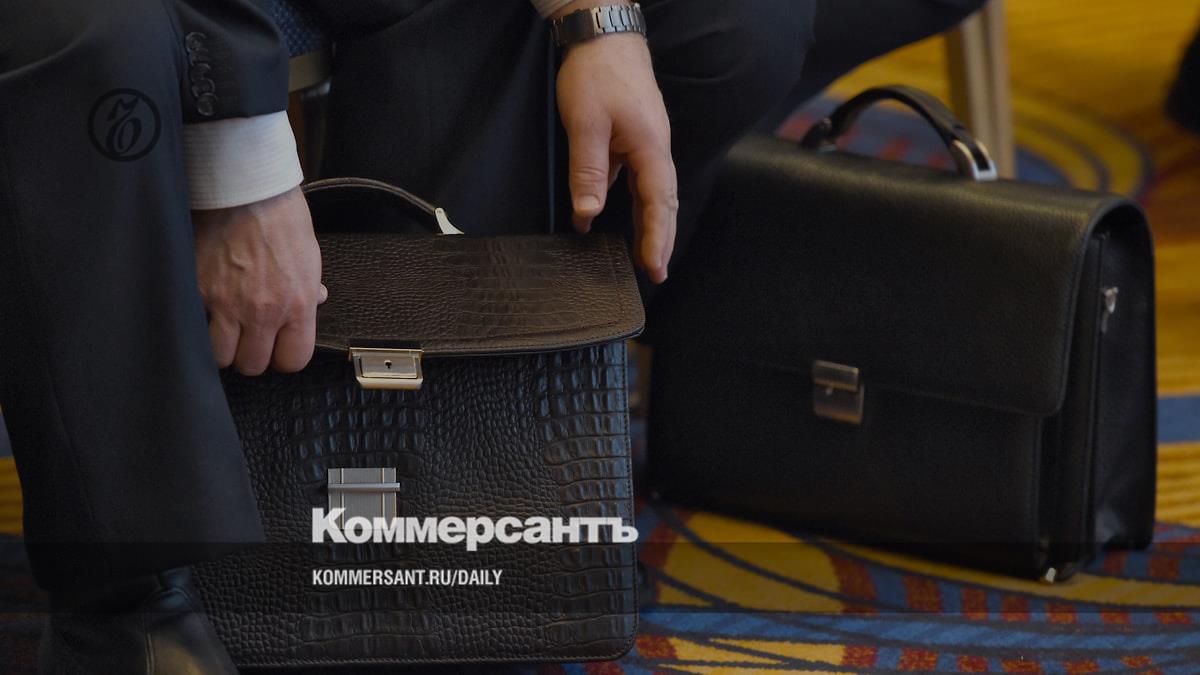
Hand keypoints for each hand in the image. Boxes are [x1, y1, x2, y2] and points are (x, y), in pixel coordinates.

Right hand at [192, 187, 325, 375]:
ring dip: (221, 346)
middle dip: (250, 354)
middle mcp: (262, 311)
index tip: (277, 348)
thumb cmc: (280, 216)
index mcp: (296, 304)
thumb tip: (316, 299)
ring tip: (223, 328)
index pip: (293, 360)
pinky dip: (197, 323)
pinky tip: (203, 309)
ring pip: (219, 357)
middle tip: (247, 337)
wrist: (244, 188)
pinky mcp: (196, 290)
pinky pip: (193, 326)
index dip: (284, 357)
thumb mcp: (309, 255)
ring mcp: (225, 304)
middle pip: (252, 365)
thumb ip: (308, 287)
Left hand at [556, 19, 676, 282]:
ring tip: (644, 256)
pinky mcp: (634, 137)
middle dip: (660, 239)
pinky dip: (635, 202)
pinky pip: (638, 179)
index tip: (653, 267)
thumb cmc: (596, 74)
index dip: (656, 238)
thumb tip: (588, 214)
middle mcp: (655, 149)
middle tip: (655, 273)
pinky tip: (617, 217)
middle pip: (664, 203)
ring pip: (653, 192)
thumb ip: (588, 171)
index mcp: (650, 148)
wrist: (603, 34)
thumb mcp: (585, 124)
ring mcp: (647, 143)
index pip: (659, 203)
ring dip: (650, 224)